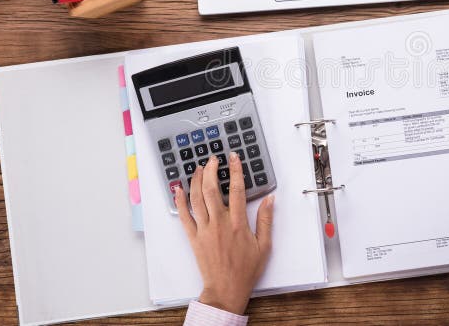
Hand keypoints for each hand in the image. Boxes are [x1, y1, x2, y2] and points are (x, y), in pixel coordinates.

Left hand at [176, 152, 273, 314]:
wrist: (226, 289)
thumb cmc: (245, 270)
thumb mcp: (264, 245)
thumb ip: (266, 220)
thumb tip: (270, 200)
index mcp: (238, 224)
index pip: (237, 190)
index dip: (235, 170)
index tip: (233, 158)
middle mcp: (219, 223)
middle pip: (211, 189)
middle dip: (211, 170)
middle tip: (212, 159)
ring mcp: (204, 230)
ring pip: (196, 199)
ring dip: (196, 181)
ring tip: (198, 168)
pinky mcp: (194, 238)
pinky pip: (184, 216)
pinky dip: (180, 201)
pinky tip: (179, 189)